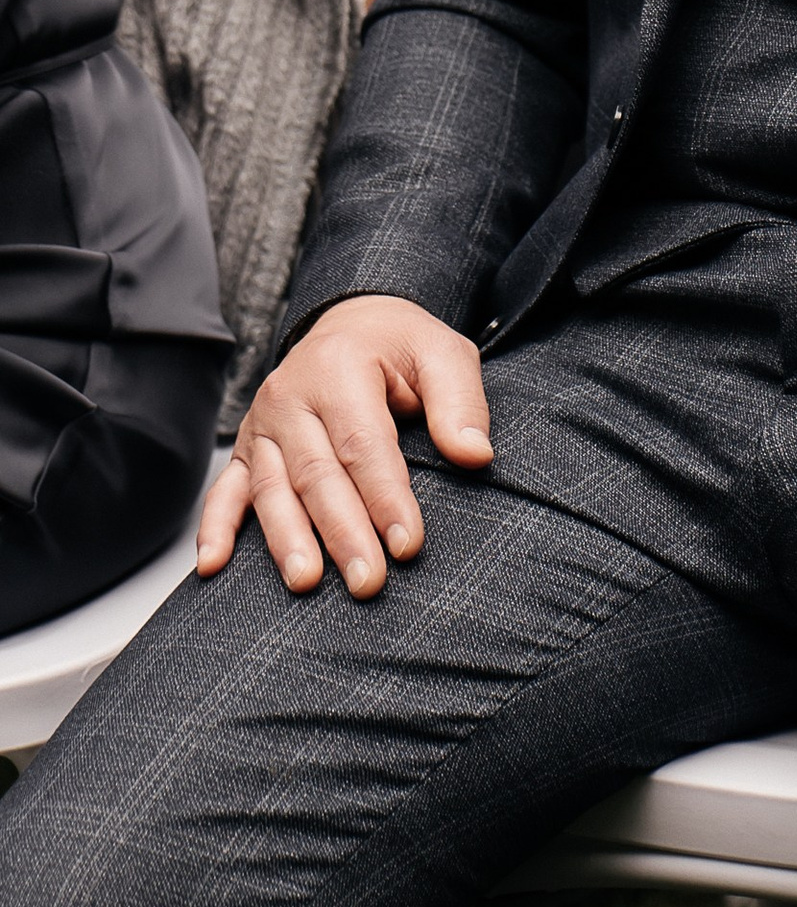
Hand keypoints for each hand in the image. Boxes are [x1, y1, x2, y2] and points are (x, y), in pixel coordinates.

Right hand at [196, 295, 492, 597]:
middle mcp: (290, 395)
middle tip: (368, 581)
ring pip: (271, 488)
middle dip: (343, 532)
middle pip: (317, 474)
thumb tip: (475, 455)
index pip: (363, 443)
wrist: (351, 323)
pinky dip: (215, 529)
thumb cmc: (401, 346)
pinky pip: (226, 490)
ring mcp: (262, 423)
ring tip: (306, 583)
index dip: (385, 497)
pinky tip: (211, 566)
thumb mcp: (442, 353)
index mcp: (339, 367)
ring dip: (288, 539)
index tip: (408, 545)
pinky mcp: (246, 447)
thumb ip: (459, 402)